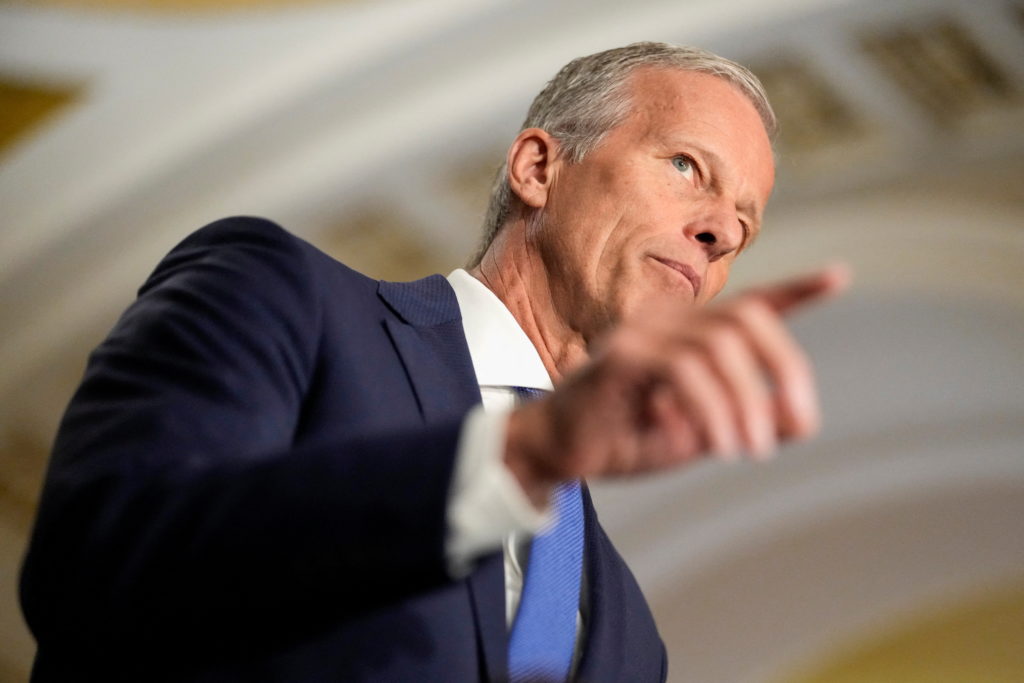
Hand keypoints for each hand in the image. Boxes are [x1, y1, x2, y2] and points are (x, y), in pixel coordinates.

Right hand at [504, 265, 849, 506]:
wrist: (557, 453)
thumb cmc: (625, 438)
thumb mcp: (701, 433)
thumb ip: (747, 419)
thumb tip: (801, 420)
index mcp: (685, 332)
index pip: (749, 303)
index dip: (797, 290)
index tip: (840, 276)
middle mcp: (666, 319)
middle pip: (747, 318)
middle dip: (784, 366)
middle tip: (799, 420)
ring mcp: (642, 332)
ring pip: (721, 347)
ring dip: (746, 403)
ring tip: (750, 450)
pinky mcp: (622, 356)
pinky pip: (685, 372)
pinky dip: (713, 409)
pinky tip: (719, 443)